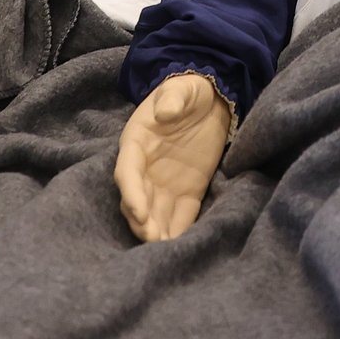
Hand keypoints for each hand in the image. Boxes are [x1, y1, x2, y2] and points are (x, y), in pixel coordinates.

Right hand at [115, 72, 234, 241]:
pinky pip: (182, 213)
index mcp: (137, 143)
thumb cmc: (188, 91)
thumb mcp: (180, 88)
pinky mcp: (188, 190)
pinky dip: (180, 228)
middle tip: (153, 239)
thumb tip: (164, 114)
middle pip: (138, 199)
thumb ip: (171, 98)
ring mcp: (166, 182)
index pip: (128, 171)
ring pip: (156, 212)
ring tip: (166, 250)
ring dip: (158, 231)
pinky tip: (182, 244)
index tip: (139, 212)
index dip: (132, 193)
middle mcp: (146, 168)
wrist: (211, 98)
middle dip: (143, 220)